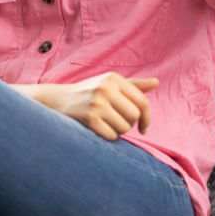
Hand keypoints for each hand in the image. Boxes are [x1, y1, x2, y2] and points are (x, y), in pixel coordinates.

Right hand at [39, 72, 158, 140]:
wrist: (57, 100)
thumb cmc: (88, 93)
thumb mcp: (109, 84)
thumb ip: (133, 86)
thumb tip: (157, 82)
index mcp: (113, 78)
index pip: (142, 102)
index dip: (147, 118)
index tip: (144, 127)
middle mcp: (106, 88)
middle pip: (134, 116)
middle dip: (128, 124)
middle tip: (116, 122)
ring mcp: (97, 103)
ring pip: (124, 127)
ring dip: (117, 131)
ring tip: (105, 123)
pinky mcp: (89, 118)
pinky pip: (111, 136)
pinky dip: (107, 136)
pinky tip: (98, 129)